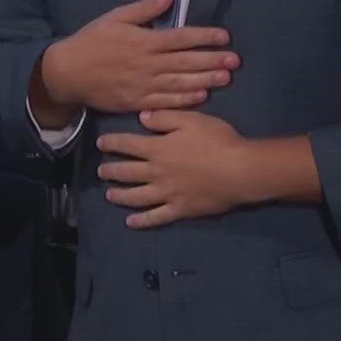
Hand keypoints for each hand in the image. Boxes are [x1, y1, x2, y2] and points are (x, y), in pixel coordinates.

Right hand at [36, 0, 236, 119]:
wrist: (68, 73)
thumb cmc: (92, 41)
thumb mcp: (115, 17)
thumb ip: (144, 8)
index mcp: (144, 41)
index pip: (181, 37)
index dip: (204, 37)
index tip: (225, 37)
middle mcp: (148, 64)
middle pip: (186, 61)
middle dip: (212, 60)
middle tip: (235, 61)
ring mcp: (144, 85)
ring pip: (180, 83)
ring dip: (205, 80)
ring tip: (226, 78)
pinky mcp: (138, 102)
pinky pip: (166, 101)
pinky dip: (185, 100)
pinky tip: (202, 97)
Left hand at [97, 110, 257, 227]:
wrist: (239, 170)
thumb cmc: (218, 140)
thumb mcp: (192, 119)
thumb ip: (165, 118)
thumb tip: (142, 118)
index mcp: (158, 149)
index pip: (127, 145)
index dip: (112, 143)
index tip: (101, 143)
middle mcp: (157, 173)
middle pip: (127, 172)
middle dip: (111, 171)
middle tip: (101, 171)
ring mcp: (167, 194)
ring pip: (136, 197)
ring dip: (120, 196)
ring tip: (110, 195)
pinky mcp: (179, 209)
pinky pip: (156, 217)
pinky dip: (142, 221)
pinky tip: (131, 223)